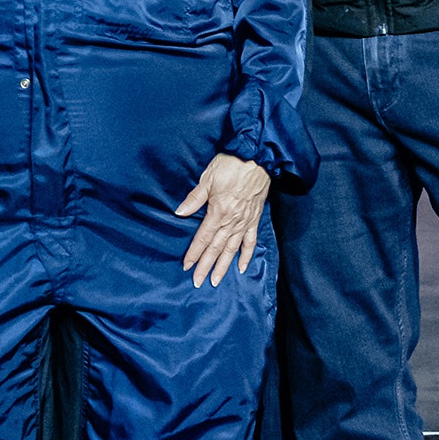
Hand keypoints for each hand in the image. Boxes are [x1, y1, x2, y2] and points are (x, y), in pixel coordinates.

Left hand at [175, 152, 273, 285]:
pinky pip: (250, 241)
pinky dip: (246, 255)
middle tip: (198, 281)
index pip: (203, 238)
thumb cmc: (231, 164)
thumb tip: (180, 212)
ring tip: (216, 280)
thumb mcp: (208, 178)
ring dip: (224, 266)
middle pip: (216, 248)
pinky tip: (241, 267)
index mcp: (219, 211)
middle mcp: (232, 221)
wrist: (257, 158)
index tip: (186, 266)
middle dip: (206, 266)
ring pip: (232, 249)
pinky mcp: (255, 219)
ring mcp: (244, 221)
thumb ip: (195, 198)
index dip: (194, 253)